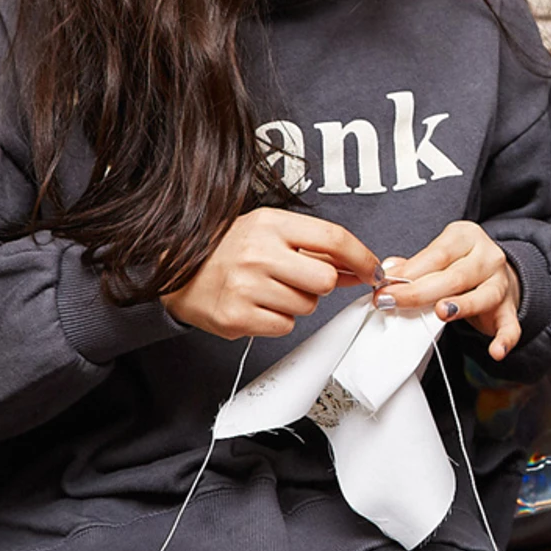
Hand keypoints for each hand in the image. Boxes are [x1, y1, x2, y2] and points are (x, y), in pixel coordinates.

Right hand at [162, 208, 380, 339]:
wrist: (177, 270)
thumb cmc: (230, 248)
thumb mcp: (271, 231)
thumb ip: (316, 247)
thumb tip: (360, 267)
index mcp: (271, 224)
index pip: (333, 238)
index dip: (362, 257)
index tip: (373, 270)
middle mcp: (258, 253)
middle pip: (325, 280)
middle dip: (321, 285)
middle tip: (298, 279)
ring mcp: (245, 287)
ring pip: (306, 306)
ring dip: (297, 302)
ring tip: (269, 289)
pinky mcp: (237, 317)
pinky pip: (284, 326)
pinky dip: (278, 319)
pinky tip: (258, 305)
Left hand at [378, 221, 522, 360]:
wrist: (499, 275)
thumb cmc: (459, 267)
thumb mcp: (439, 257)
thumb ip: (415, 265)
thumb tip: (390, 269)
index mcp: (468, 237)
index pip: (438, 254)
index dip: (409, 271)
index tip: (384, 287)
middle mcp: (489, 257)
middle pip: (456, 276)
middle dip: (420, 291)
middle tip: (392, 302)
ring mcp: (501, 284)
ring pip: (483, 296)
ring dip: (461, 306)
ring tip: (441, 312)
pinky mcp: (509, 310)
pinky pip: (511, 325)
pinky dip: (505, 339)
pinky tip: (496, 351)